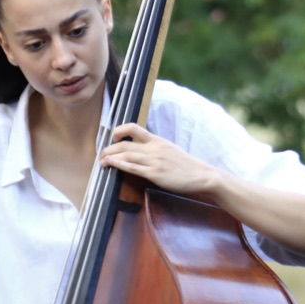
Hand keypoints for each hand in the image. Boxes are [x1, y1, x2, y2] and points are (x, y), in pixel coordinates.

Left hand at [100, 123, 219, 196]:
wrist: (202, 175)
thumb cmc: (186, 166)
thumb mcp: (170, 150)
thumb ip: (156, 148)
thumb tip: (142, 150)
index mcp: (157, 140)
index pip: (134, 128)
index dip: (119, 130)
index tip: (113, 137)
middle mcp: (154, 148)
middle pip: (125, 144)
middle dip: (109, 148)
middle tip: (102, 154)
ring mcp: (154, 161)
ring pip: (126, 155)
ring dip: (110, 157)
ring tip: (102, 161)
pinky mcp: (155, 174)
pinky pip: (133, 168)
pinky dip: (120, 165)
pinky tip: (112, 165)